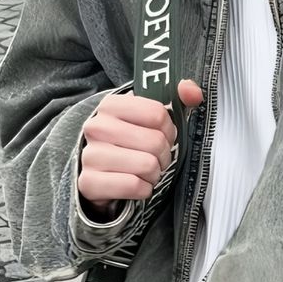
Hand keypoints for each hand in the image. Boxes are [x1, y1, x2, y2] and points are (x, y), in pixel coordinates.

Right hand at [78, 80, 203, 208]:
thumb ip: (177, 99)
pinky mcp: (90, 183)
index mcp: (111, 105)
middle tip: (157, 157)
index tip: (163, 135)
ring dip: (154, 173)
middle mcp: (96, 127)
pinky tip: (136, 183)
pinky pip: (134, 186)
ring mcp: (90, 155)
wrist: (101, 171)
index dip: (168, 129)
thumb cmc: (130, 141)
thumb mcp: (150, 116)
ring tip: (146, 171)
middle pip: (155, 142)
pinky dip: (143, 189)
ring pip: (147, 165)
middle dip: (164, 154)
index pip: (158, 114)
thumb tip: (193, 92)